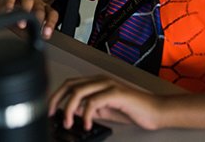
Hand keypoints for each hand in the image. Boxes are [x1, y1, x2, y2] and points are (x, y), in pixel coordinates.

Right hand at [0, 0, 58, 38]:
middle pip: (40, 7)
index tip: (46, 34)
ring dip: (25, 11)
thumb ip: (32, 34)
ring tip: (21, 23)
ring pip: (28, 0)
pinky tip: (8, 12)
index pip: (52, 14)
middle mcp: (36, 2)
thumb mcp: (28, 28)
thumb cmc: (21, 19)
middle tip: (34, 27)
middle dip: (37, 17)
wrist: (8, 7)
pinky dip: (10, 3)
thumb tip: (34, 43)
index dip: (50, 24)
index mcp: (44, 10)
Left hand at [48, 75, 162, 130]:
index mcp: (97, 82)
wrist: (155, 111)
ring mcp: (108, 85)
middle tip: (52, 115)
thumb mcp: (105, 110)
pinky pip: (94, 101)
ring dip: (69, 108)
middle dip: (57, 99)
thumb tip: (72, 109)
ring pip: (79, 91)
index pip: (70, 84)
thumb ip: (89, 108)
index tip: (49, 109)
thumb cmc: (133, 110)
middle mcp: (101, 80)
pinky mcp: (115, 93)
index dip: (57, 95)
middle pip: (70, 84)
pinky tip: (87, 124)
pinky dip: (86, 114)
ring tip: (68, 122)